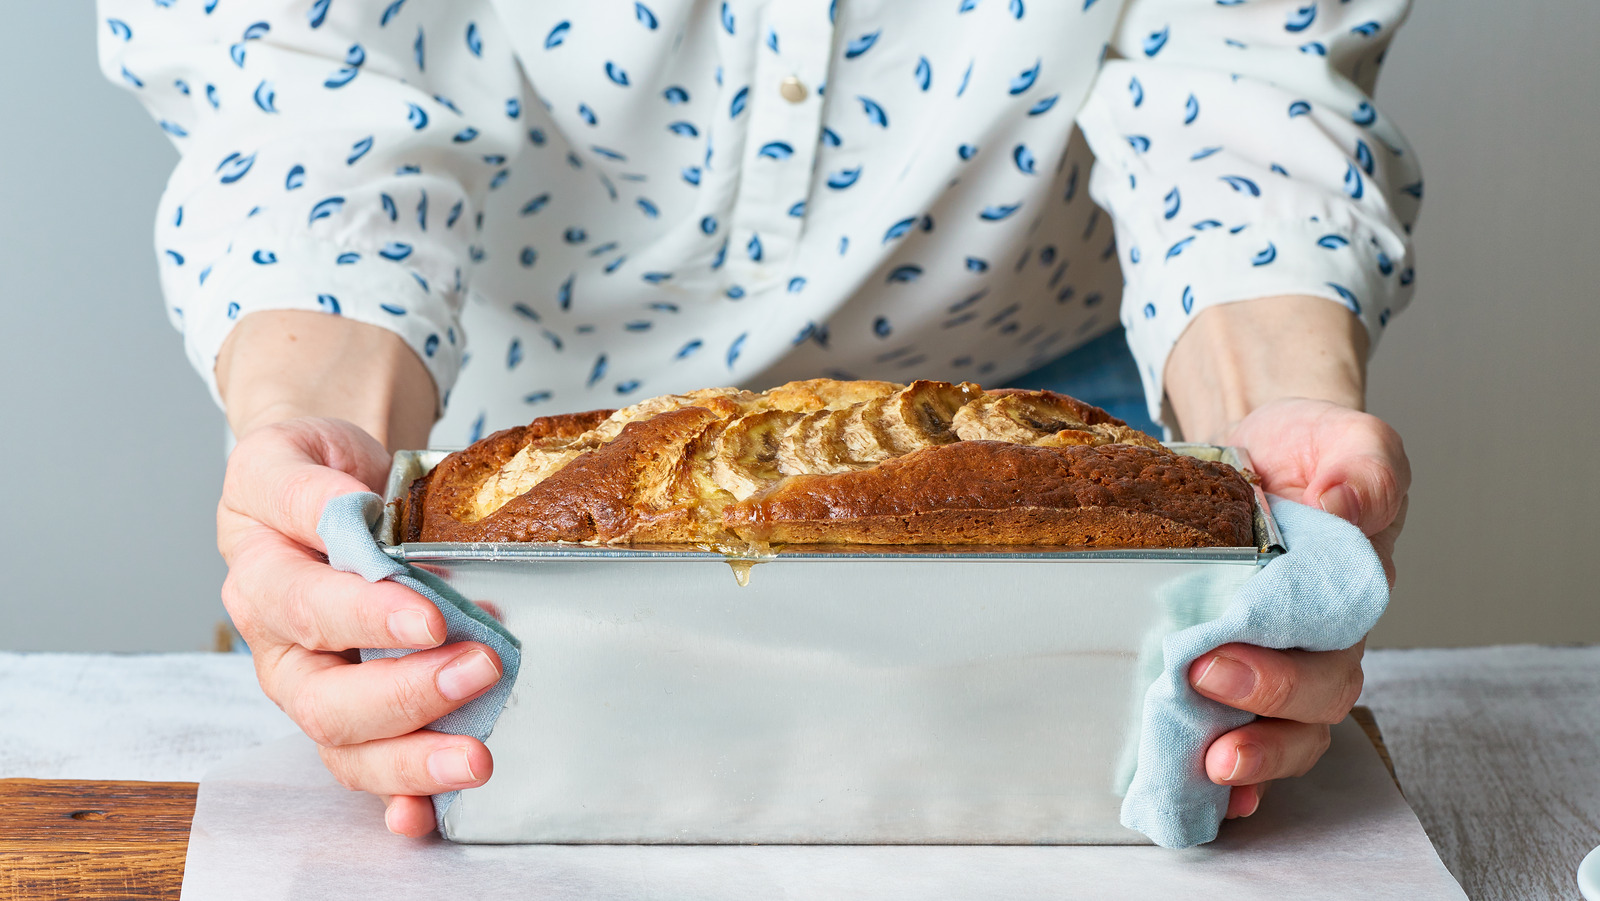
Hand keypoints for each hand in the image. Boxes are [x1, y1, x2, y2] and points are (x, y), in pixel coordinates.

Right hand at [218, 417, 500, 836]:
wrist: (325, 485)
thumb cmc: (313, 474)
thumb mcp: (295, 454)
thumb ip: (310, 487)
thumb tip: (346, 510)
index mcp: (262, 577)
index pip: (306, 607)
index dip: (366, 617)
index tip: (430, 616)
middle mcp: (282, 647)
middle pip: (326, 699)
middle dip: (406, 695)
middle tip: (481, 670)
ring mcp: (316, 689)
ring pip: (346, 747)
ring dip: (413, 758)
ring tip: (477, 755)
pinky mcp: (353, 715)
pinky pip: (368, 768)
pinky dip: (399, 800)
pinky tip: (429, 815)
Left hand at [1188, 397, 1409, 817]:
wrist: (1264, 444)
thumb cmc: (1313, 450)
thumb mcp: (1352, 442)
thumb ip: (1365, 472)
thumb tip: (1344, 507)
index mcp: (1349, 593)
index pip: (1334, 653)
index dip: (1285, 678)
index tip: (1219, 663)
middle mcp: (1319, 639)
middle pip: (1311, 704)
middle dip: (1255, 709)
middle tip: (1196, 682)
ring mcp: (1278, 657)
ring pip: (1285, 731)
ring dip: (1251, 756)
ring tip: (1207, 765)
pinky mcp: (1231, 660)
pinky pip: (1241, 728)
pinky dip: (1231, 769)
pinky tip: (1196, 786)